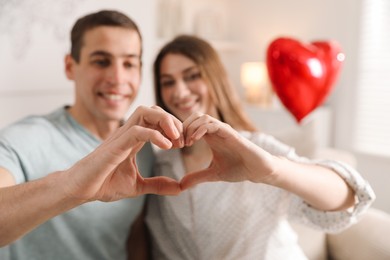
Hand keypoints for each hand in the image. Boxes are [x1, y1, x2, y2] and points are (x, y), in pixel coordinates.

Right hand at [62, 106, 184, 201]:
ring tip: (176, 139)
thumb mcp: (138, 186)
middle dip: (172, 120)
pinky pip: (137, 130)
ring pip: (145, 112)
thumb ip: (158, 184)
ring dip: (165, 121)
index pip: (156, 119)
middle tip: (183, 140)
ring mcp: (121, 136)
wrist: (80, 190)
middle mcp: (128, 133)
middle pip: (153, 109)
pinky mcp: (115, 145)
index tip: (183, 144)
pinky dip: (155, 135)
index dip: (173, 127)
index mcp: (134, 139)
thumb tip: (180, 188)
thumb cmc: (104, 184)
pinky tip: (167, 147)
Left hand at [180, 113, 277, 188]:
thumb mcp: (213, 174)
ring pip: (203, 117)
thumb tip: (181, 185)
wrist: (257, 170)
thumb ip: (197, 177)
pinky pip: (213, 125)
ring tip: (186, 142)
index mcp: (211, 137)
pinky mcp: (231, 133)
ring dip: (191, 127)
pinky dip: (201, 129)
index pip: (191, 124)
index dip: (181, 132)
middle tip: (179, 143)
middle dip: (183, 127)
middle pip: (195, 116)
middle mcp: (216, 131)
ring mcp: (224, 130)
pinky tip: (194, 140)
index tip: (175, 146)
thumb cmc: (238, 169)